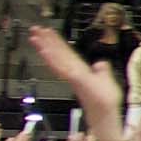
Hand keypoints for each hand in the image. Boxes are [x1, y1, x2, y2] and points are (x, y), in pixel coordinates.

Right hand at [20, 23, 125, 138]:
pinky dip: (52, 59)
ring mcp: (71, 75)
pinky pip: (60, 67)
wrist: (106, 111)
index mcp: (78, 69)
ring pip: (56, 57)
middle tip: (34, 29)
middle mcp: (72, 71)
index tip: (48, 31)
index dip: (56, 41)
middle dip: (46, 40)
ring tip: (34, 37)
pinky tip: (44, 51)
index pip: (65, 52)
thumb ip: (101, 70)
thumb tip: (100, 63)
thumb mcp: (105, 79)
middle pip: (57, 52)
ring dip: (45, 46)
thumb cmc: (105, 99)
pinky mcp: (74, 79)